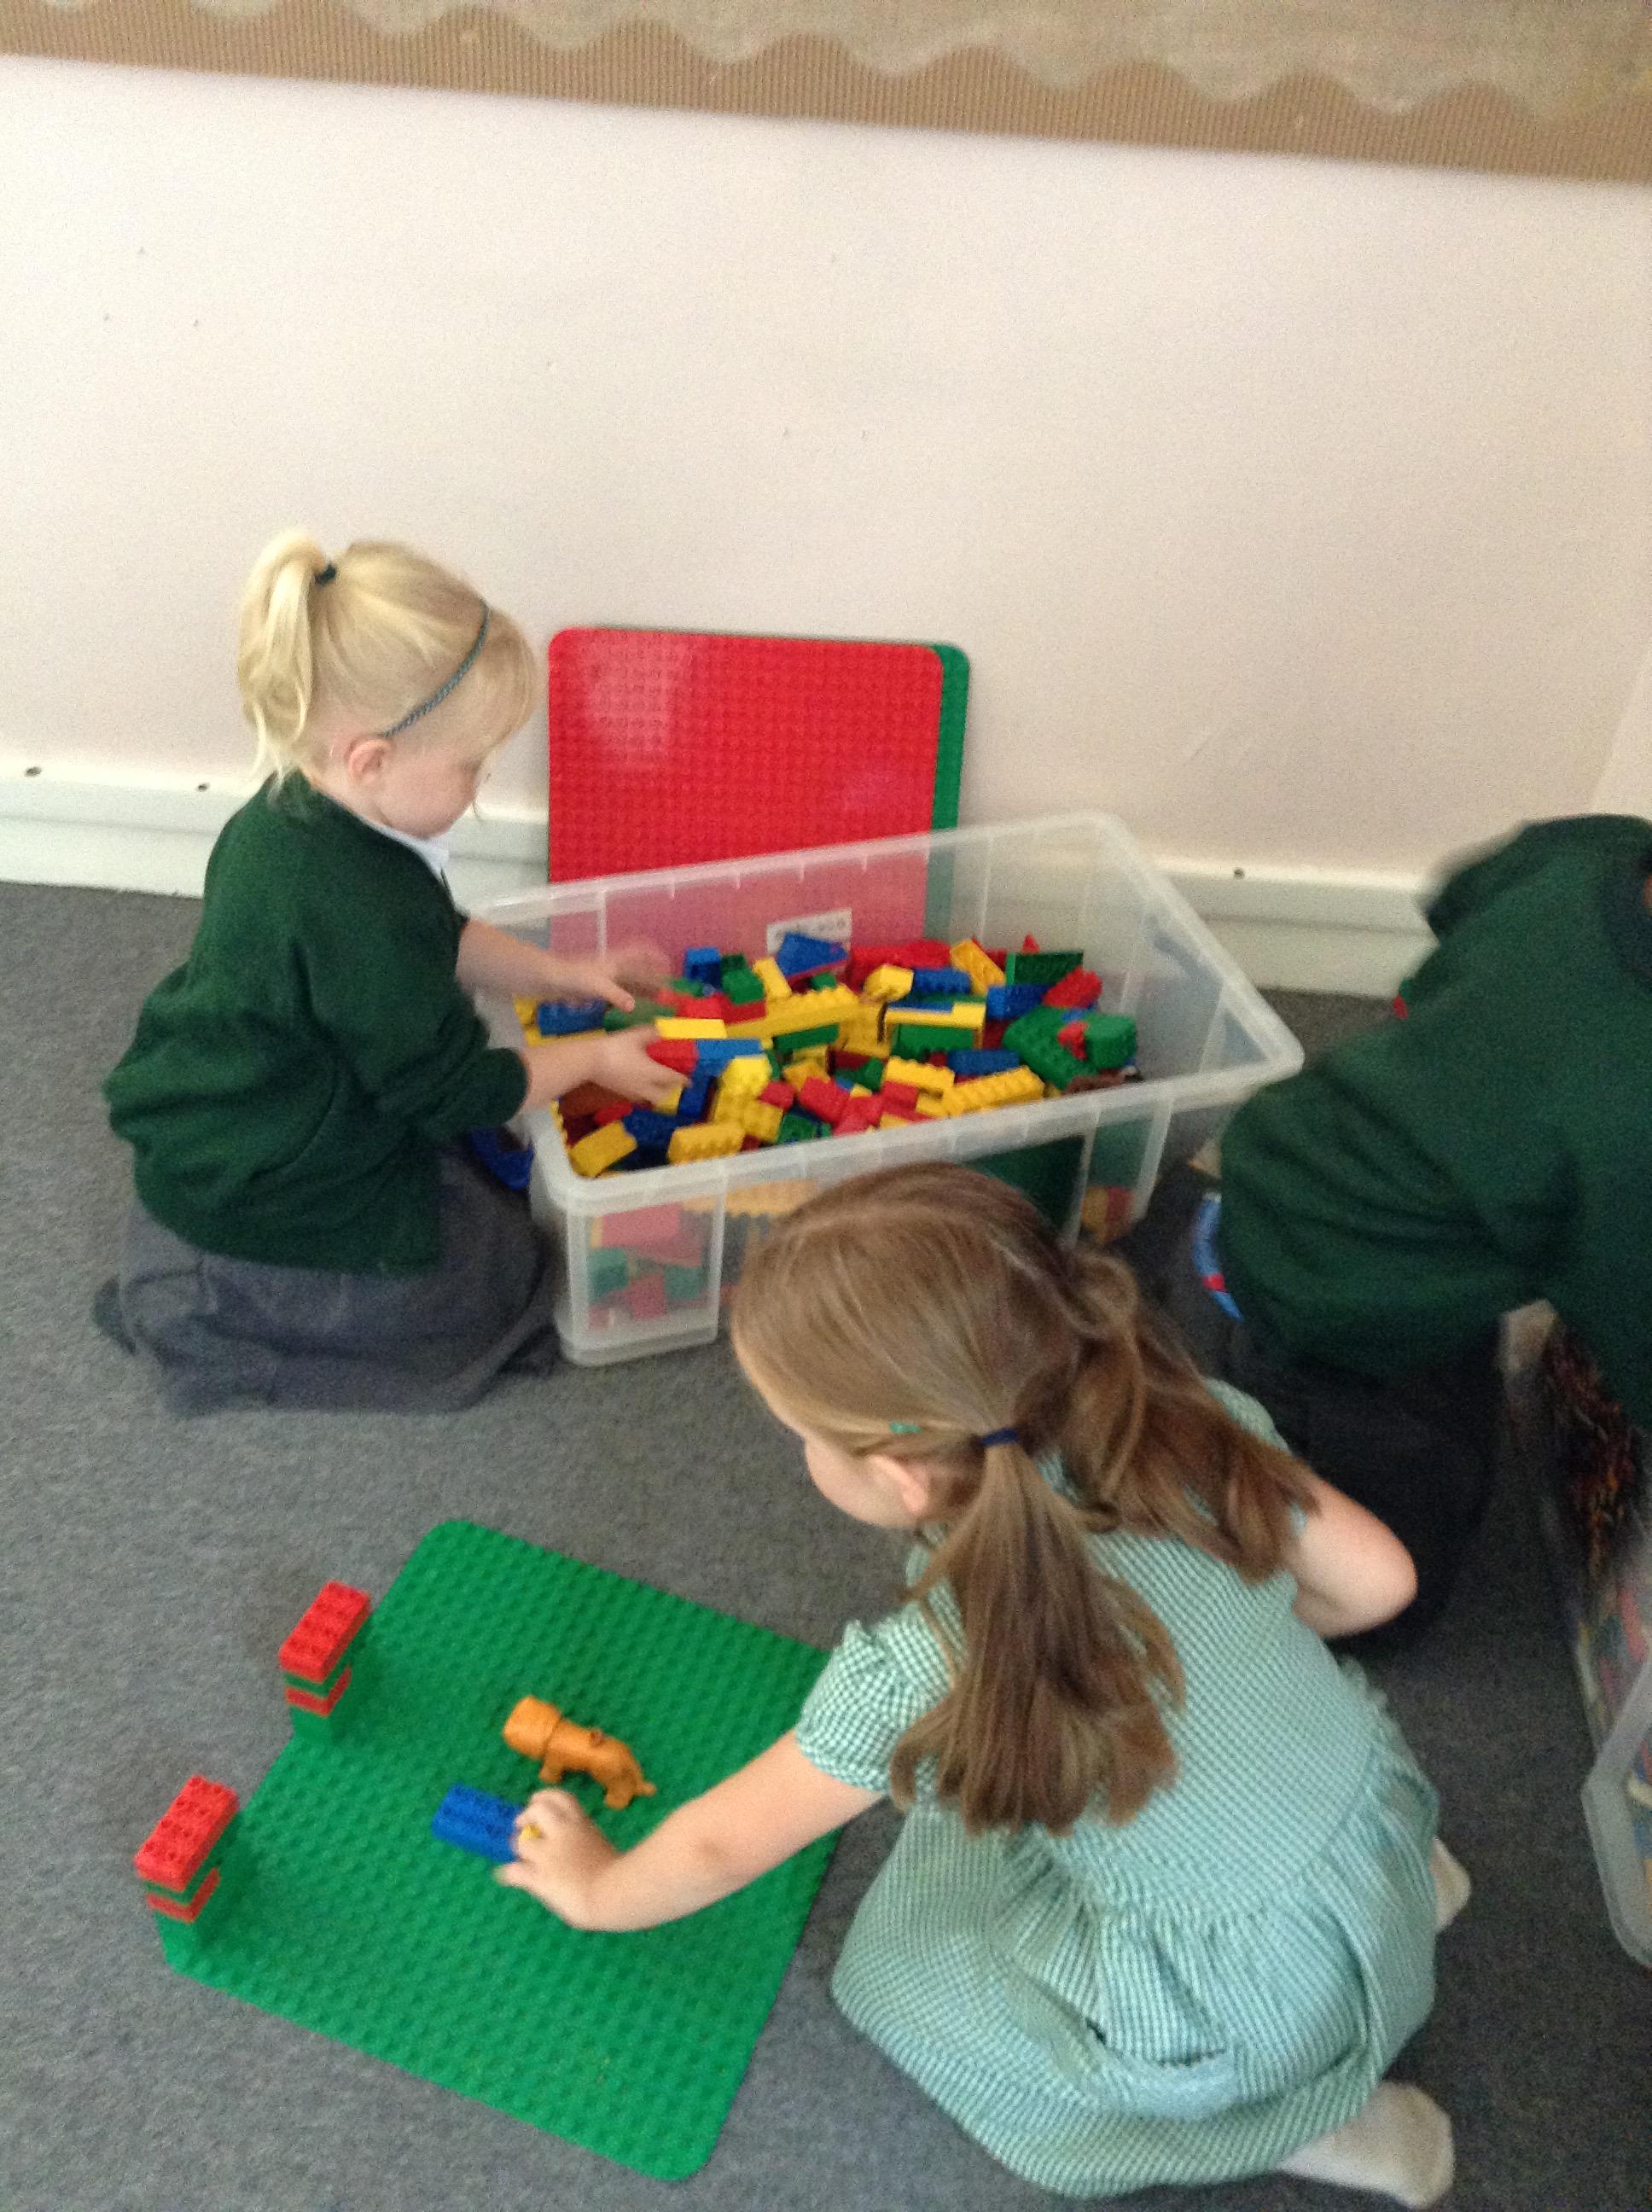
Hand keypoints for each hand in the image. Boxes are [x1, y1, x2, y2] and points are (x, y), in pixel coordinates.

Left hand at [494, 1790, 618, 1926]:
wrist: (615, 1894)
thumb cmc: (623, 1877)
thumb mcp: (608, 1852)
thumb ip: (591, 1847)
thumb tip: (585, 1855)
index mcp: (583, 1825)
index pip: (561, 1798)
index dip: (545, 1797)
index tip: (538, 1801)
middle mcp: (563, 1834)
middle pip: (537, 1810)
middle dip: (527, 1815)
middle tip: (522, 1824)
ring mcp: (550, 1856)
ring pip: (522, 1843)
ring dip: (519, 1849)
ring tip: (520, 1856)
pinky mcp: (540, 1878)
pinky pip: (515, 1871)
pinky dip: (509, 1873)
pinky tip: (506, 1876)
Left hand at [550, 942, 670, 1013]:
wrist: (549, 978)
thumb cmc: (574, 976)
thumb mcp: (597, 985)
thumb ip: (616, 995)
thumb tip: (633, 1007)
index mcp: (616, 960)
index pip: (640, 950)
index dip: (655, 955)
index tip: (668, 965)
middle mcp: (613, 965)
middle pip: (638, 968)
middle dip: (653, 976)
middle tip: (666, 989)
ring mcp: (604, 976)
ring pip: (629, 980)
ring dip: (643, 987)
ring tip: (655, 998)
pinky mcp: (596, 986)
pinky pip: (618, 990)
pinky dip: (629, 996)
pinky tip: (632, 1005)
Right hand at [591, 1026, 679, 1106]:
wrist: (589, 1061)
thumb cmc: (615, 1047)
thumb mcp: (635, 1036)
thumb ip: (652, 1033)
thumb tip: (664, 1030)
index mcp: (651, 1072)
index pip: (672, 1079)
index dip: (682, 1080)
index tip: (689, 1082)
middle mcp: (643, 1085)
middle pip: (661, 1095)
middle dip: (669, 1090)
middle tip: (671, 1082)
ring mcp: (630, 1091)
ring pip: (648, 1098)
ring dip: (656, 1093)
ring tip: (656, 1084)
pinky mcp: (619, 1092)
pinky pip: (636, 1096)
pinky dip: (642, 1092)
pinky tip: (638, 1083)